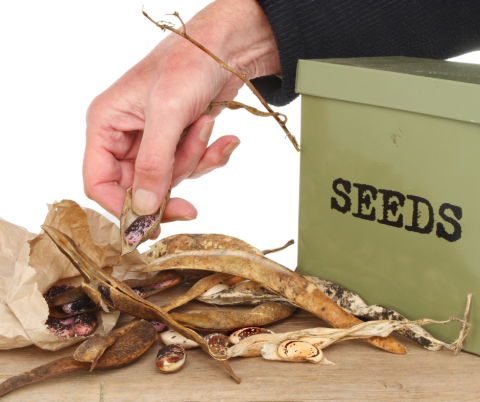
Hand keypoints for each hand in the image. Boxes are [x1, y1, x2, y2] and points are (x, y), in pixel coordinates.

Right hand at [83, 0, 279, 228]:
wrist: (224, 49)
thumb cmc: (187, 66)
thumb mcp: (167, 113)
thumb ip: (154, 163)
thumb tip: (144, 209)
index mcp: (106, 125)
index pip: (98, 182)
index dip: (121, 209)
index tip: (149, 227)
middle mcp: (125, 137)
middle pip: (139, 187)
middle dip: (169, 187)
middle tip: (191, 207)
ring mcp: (153, 141)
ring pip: (169, 178)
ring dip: (194, 160)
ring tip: (205, 124)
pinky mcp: (178, 142)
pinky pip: (191, 166)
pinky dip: (210, 157)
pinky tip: (225, 138)